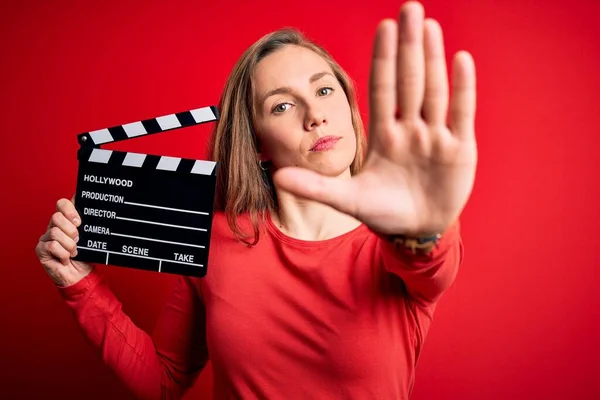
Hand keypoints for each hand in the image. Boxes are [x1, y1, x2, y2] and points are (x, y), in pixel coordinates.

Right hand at [35, 195, 92, 286]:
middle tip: (78, 240)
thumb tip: (93, 207)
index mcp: (66, 221)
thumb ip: (88, 224)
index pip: (62, 204)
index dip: (69, 209)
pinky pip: (51, 245)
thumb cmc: (85, 256)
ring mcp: (46, 237)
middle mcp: (54, 226)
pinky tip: (66, 258)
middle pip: (56, 217)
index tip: (79, 221)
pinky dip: (63, 253)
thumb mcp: (89, 237)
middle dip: (71, 230)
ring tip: (73, 252)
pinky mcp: (41, 249)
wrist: (80, 275)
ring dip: (69, 245)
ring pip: (55, 232)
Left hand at [273, 1, 476, 235]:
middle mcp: (410, 129)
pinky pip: (461, 114)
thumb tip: (277, 175)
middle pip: (409, 80)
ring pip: (434, 90)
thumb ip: (315, 186)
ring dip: (433, 58)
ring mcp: (435, 137)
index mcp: (384, 135)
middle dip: (409, 46)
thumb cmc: (383, 212)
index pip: (382, 89)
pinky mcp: (460, 150)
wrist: (415, 232)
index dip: (383, 59)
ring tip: (429, 25)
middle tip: (410, 8)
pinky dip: (462, 88)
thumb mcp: (347, 200)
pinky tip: (460, 59)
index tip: (383, 27)